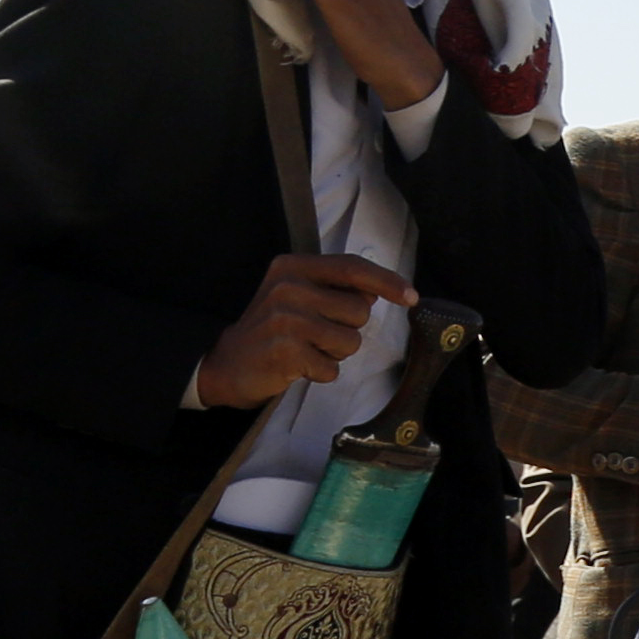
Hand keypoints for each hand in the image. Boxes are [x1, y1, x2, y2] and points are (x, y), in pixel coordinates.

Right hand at [194, 252, 416, 409]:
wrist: (227, 362)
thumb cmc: (274, 327)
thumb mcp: (298, 294)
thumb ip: (335, 286)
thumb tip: (381, 288)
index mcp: (293, 266)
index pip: (352, 267)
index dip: (387, 281)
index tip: (411, 296)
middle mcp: (288, 288)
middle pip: (359, 310)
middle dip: (349, 328)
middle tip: (318, 333)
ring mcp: (285, 321)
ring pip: (350, 341)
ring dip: (337, 352)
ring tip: (308, 349)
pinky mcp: (285, 353)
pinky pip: (332, 368)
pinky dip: (322, 372)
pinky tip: (299, 366)